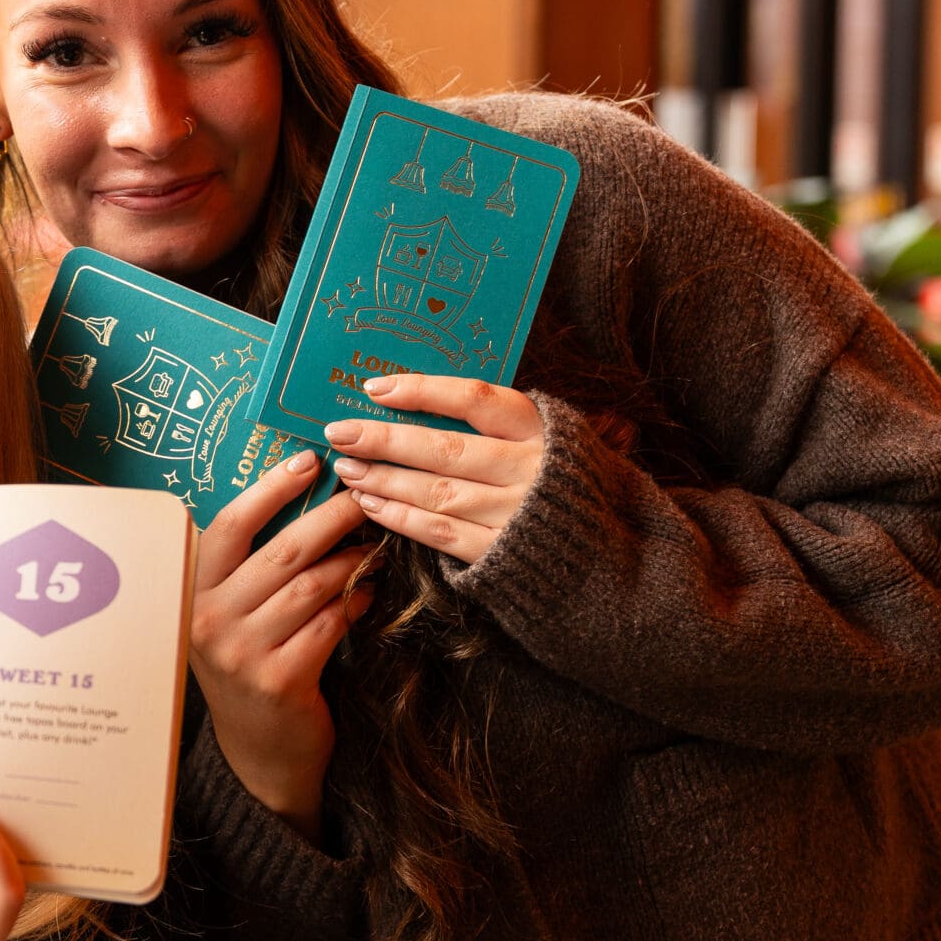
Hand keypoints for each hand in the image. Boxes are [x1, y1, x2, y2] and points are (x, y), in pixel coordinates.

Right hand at [191, 450, 374, 839]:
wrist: (257, 752)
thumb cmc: (249, 665)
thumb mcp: (230, 615)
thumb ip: (250, 565)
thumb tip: (303, 493)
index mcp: (193, 593)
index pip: (231, 525)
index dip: (271, 488)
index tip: (309, 461)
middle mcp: (210, 620)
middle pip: (282, 550)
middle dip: (332, 516)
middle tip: (365, 496)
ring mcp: (243, 653)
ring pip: (312, 585)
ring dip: (352, 560)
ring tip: (375, 546)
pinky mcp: (280, 680)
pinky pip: (329, 624)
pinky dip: (356, 602)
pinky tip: (370, 592)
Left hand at [323, 375, 543, 567]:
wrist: (600, 553)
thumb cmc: (561, 482)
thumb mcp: (549, 437)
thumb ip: (496, 421)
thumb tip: (419, 397)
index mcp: (539, 429)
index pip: (474, 399)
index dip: (422, 391)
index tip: (375, 387)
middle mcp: (528, 469)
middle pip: (445, 448)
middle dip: (385, 440)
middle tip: (339, 431)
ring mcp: (514, 514)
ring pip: (436, 492)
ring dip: (384, 479)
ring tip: (347, 469)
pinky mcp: (500, 553)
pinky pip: (440, 532)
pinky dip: (400, 518)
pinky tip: (369, 504)